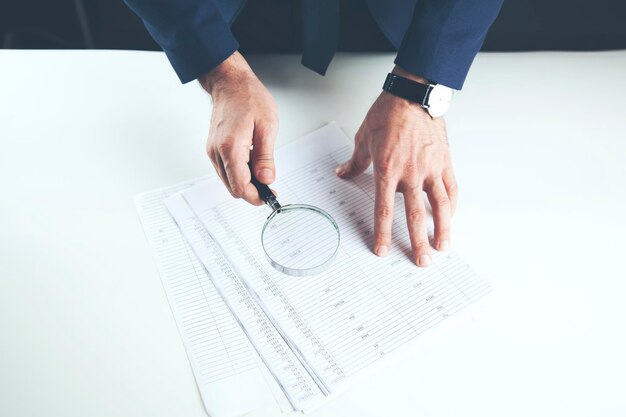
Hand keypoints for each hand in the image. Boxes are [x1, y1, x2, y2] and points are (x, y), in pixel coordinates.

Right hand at [200, 51, 278, 204]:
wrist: (229, 83)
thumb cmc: (248, 97)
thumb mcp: (267, 126)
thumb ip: (266, 156)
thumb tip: (267, 179)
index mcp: (230, 147)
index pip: (240, 186)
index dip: (256, 196)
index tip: (269, 196)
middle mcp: (217, 152)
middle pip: (232, 188)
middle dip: (251, 192)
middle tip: (269, 187)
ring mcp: (213, 151)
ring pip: (228, 181)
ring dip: (245, 183)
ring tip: (262, 172)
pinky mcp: (213, 149)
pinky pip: (225, 170)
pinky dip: (239, 173)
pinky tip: (251, 164)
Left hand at [336, 69, 457, 266]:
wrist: (413, 94)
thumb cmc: (388, 113)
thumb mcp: (364, 138)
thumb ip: (355, 162)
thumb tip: (342, 173)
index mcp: (387, 170)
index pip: (384, 210)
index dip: (383, 233)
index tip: (383, 250)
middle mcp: (410, 174)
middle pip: (415, 216)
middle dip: (418, 242)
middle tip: (422, 262)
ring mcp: (431, 169)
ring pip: (439, 206)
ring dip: (442, 229)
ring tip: (444, 247)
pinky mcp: (445, 161)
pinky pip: (451, 188)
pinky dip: (452, 205)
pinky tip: (451, 217)